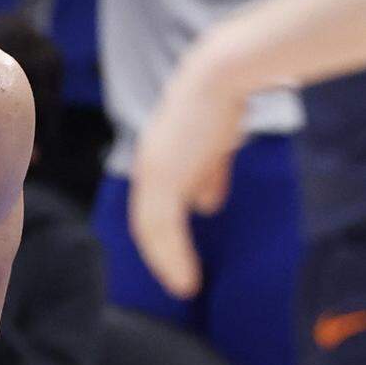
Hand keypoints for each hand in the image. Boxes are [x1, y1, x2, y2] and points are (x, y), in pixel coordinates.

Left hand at [130, 44, 245, 298]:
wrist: (219, 77)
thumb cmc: (219, 103)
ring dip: (167, 263)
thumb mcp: (213, 146)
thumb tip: (206, 207)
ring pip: (151, 232)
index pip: (149, 209)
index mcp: (155, 161)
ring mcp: (152, 175)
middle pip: (145, 224)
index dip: (160, 237)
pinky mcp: (164, 179)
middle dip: (160, 255)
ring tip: (183, 287)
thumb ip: (207, 176)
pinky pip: (164, 229)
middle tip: (177, 281)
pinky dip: (173, 256)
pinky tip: (187, 277)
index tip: (174, 258)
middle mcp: (147, 170)